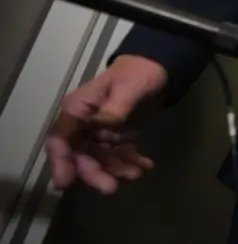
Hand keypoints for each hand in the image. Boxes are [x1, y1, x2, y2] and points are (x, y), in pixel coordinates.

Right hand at [45, 55, 167, 193]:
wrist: (161, 65)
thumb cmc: (140, 72)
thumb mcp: (128, 88)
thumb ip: (113, 110)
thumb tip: (99, 127)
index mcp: (79, 108)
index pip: (61, 139)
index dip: (60, 163)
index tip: (65, 184)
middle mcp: (85, 123)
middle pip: (81, 155)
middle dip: (94, 173)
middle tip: (112, 188)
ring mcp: (101, 131)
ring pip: (101, 158)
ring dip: (115, 169)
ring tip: (137, 172)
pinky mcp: (118, 135)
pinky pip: (119, 153)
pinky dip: (130, 161)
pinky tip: (146, 165)